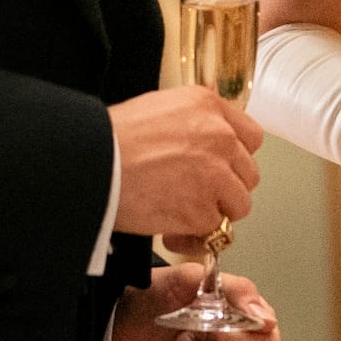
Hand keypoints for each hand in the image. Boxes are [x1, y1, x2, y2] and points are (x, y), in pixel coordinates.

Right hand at [112, 87, 262, 236]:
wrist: (90, 164)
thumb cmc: (109, 139)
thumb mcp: (159, 109)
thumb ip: (192, 123)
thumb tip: (202, 146)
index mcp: (208, 106)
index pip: (250, 137)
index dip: (235, 157)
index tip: (223, 168)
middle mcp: (220, 137)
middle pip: (248, 173)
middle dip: (226, 188)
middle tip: (199, 195)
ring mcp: (216, 174)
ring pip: (238, 204)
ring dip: (215, 212)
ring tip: (185, 213)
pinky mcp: (202, 209)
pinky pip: (213, 228)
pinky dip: (194, 234)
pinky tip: (170, 229)